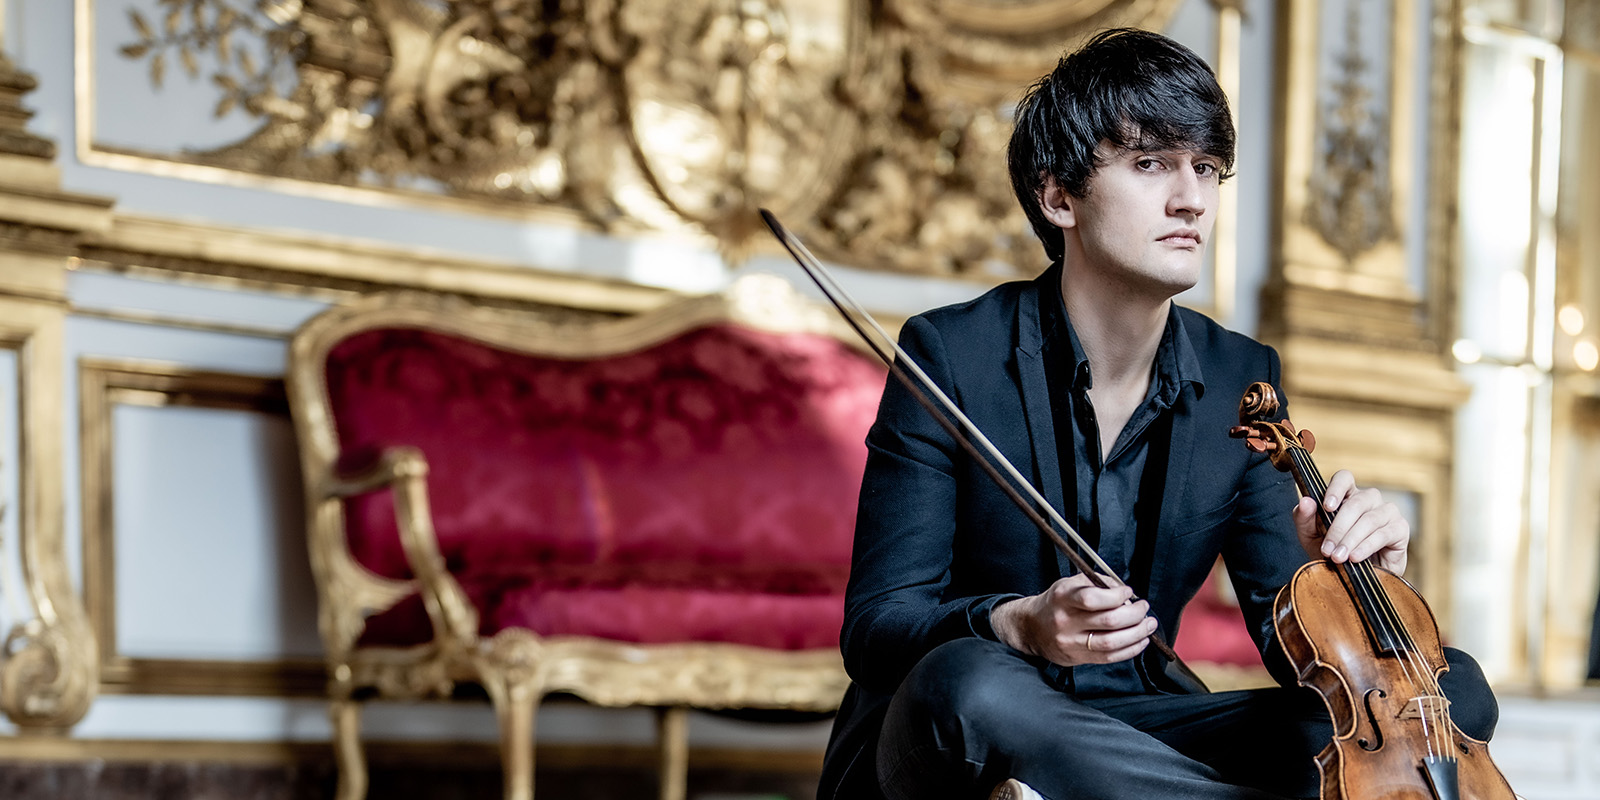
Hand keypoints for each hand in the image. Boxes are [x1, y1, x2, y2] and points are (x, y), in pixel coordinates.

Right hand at [990, 573, 1156, 665]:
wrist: (1031, 627)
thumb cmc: (1055, 603)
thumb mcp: (1069, 583)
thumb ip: (1097, 583)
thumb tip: (1124, 592)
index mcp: (1062, 597)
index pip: (1092, 598)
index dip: (1116, 596)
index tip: (1128, 592)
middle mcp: (1065, 621)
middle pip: (1107, 621)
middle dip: (1134, 615)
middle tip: (1143, 609)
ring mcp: (1070, 642)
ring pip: (1111, 643)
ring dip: (1137, 634)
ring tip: (1148, 625)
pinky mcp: (1077, 658)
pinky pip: (1109, 658)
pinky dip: (1130, 650)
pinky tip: (1140, 641)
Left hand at [1293, 469, 1408, 574]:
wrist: (1355, 578)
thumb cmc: (1333, 551)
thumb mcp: (1311, 536)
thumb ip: (1304, 518)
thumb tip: (1305, 501)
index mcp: (1347, 494)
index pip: (1344, 478)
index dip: (1336, 489)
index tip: (1326, 507)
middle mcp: (1369, 499)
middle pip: (1355, 503)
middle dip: (1338, 528)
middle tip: (1327, 549)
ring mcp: (1387, 512)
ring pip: (1369, 519)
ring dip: (1351, 540)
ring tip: (1338, 557)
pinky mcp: (1400, 528)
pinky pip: (1383, 534)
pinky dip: (1366, 547)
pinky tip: (1355, 558)